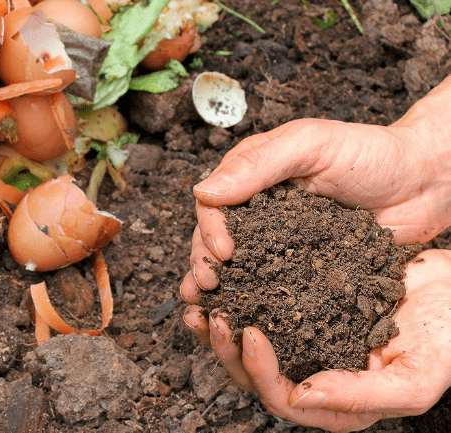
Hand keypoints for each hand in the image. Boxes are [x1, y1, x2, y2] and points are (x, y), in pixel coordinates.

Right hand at [183, 74, 450, 295]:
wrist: (425, 184)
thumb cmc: (371, 153)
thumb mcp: (311, 145)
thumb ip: (258, 164)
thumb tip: (203, 191)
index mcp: (252, 177)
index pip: (213, 204)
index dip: (209, 229)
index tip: (223, 251)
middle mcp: (259, 211)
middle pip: (216, 239)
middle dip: (205, 263)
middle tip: (208, 286)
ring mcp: (280, 242)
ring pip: (238, 267)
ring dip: (220, 289)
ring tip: (209, 310)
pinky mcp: (302, 269)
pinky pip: (274, 287)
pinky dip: (255, 303)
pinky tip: (244, 320)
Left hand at [183, 249, 450, 431]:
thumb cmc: (447, 339)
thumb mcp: (415, 378)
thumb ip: (360, 395)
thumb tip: (300, 396)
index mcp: (336, 403)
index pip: (282, 399)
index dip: (259, 371)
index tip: (248, 333)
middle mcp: (314, 375)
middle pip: (254, 375)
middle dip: (226, 348)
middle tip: (211, 315)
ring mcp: (306, 340)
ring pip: (249, 343)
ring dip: (221, 324)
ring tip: (201, 298)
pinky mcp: (302, 308)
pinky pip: (261, 305)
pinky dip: (239, 293)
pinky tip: (225, 276)